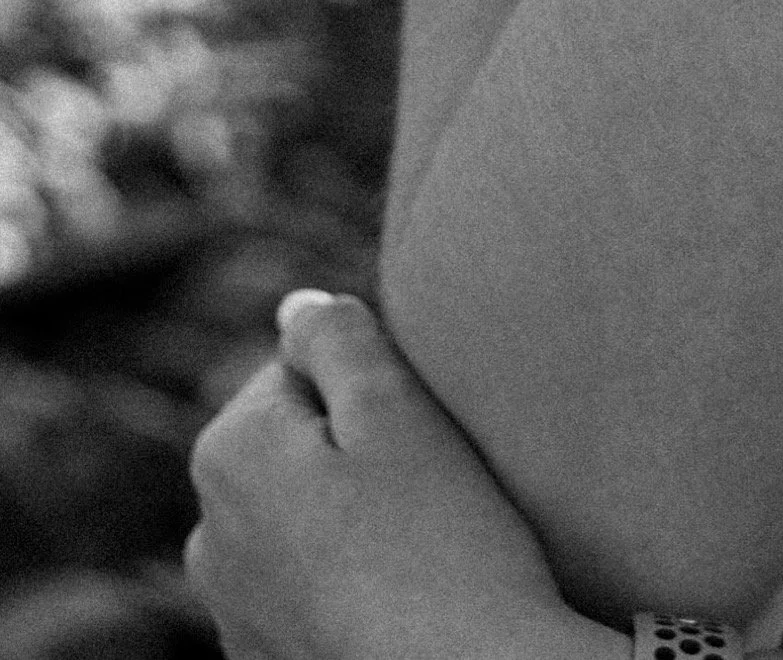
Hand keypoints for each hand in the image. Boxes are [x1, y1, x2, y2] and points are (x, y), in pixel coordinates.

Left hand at [187, 290, 600, 659]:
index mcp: (229, 450)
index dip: (375, 389)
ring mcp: (230, 610)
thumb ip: (337, 338)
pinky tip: (398, 596)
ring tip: (417, 547)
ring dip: (352, 517)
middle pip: (298, 444)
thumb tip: (294, 306)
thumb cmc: (440, 542)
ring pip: (304, 516)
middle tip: (425, 490)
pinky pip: (308, 584)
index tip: (416, 437)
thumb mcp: (396, 409)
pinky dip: (348, 579)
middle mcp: (208, 533)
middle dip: (357, 451)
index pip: (305, 367)